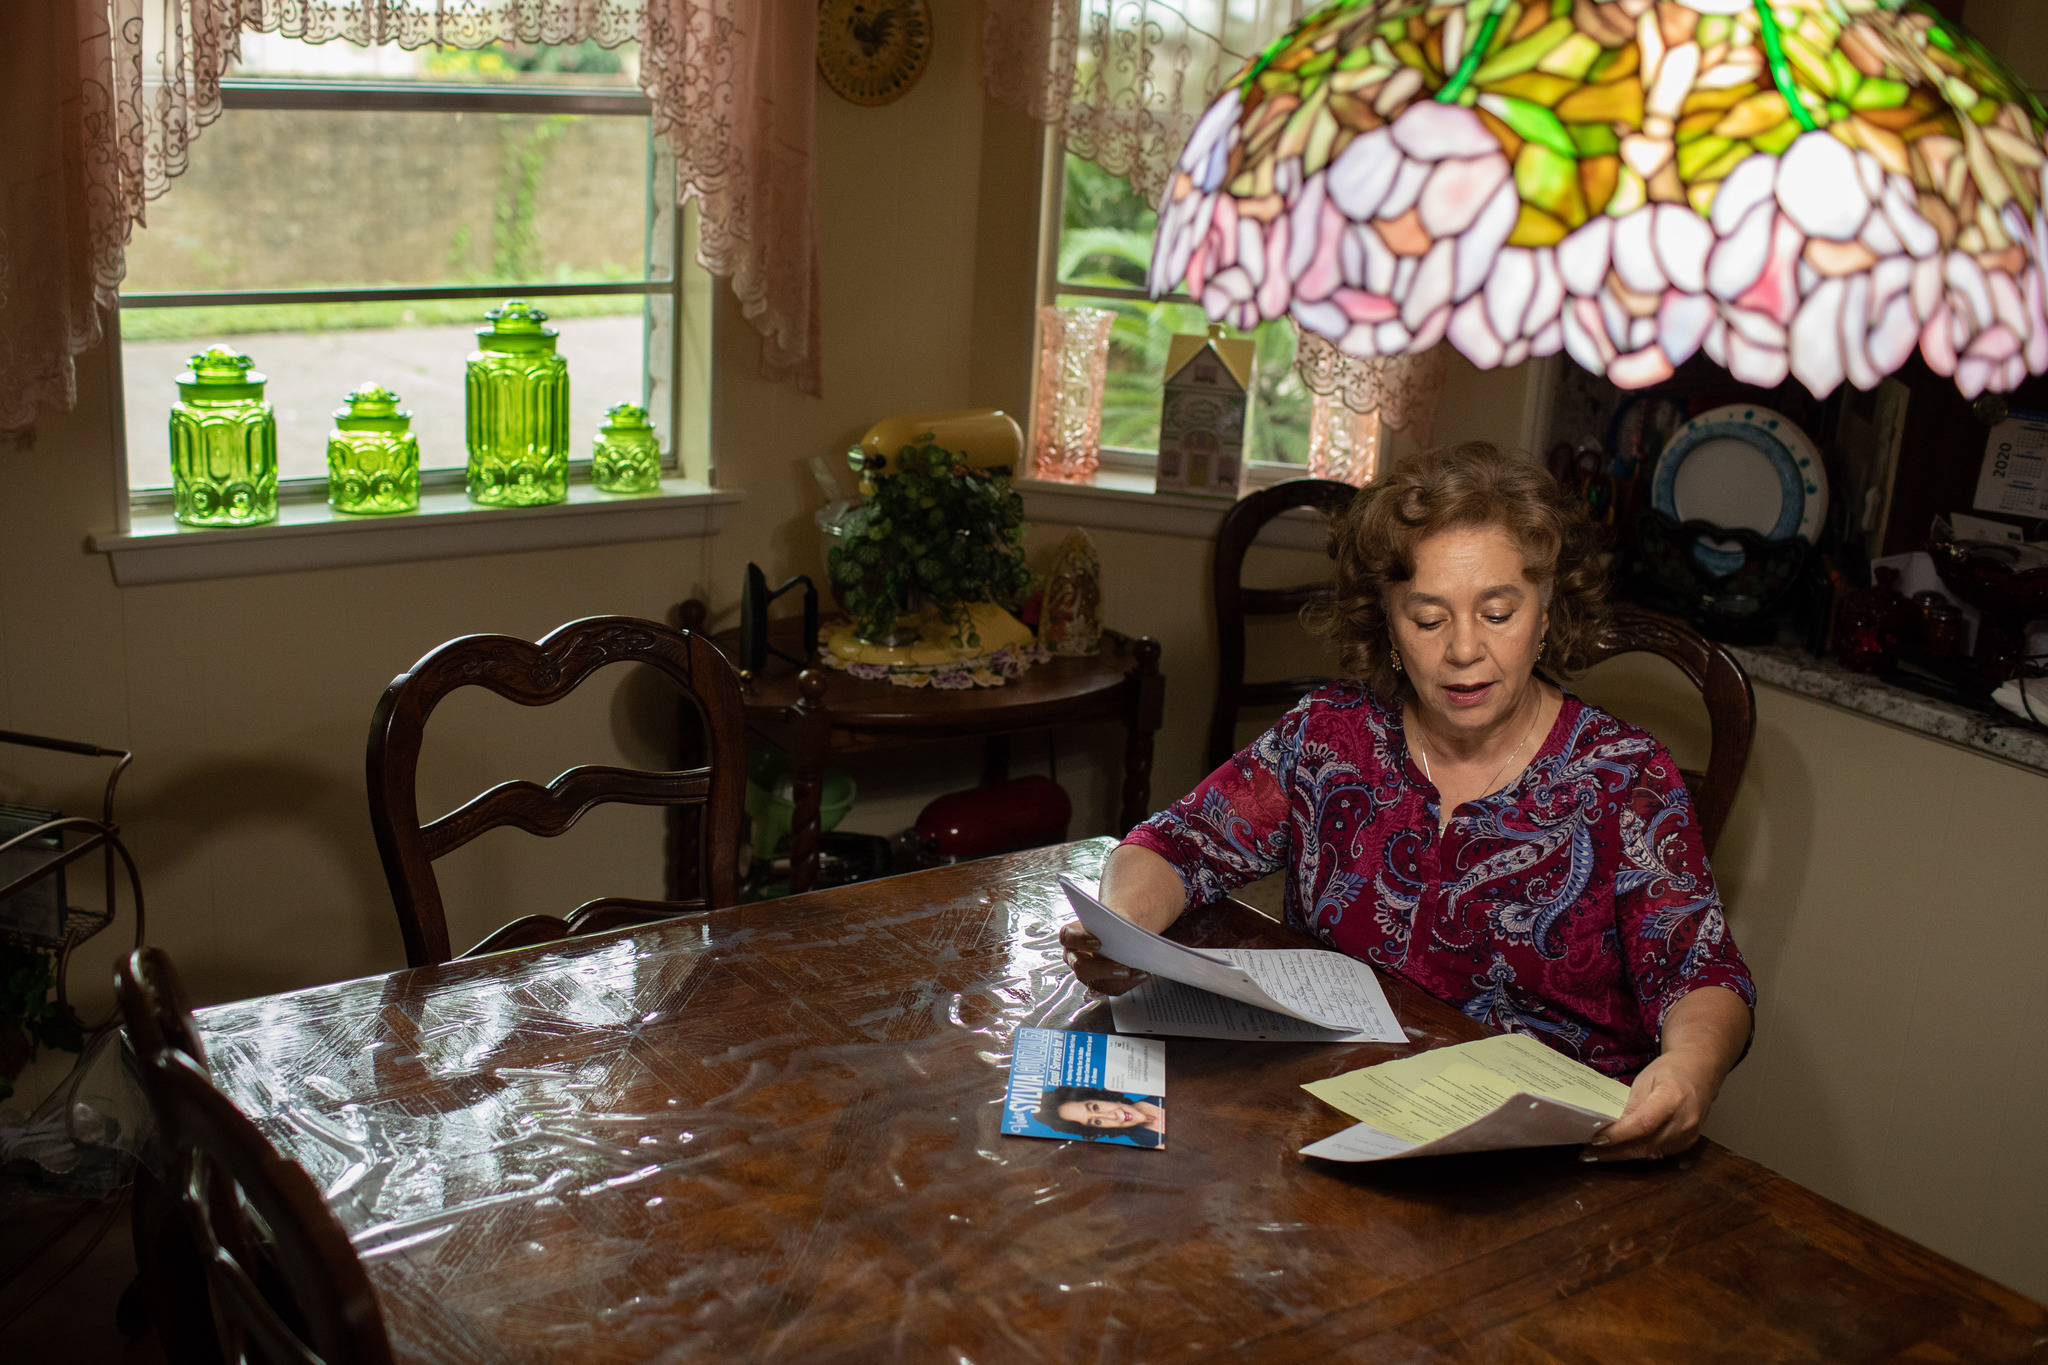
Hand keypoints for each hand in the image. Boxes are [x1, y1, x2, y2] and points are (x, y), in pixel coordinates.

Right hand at [1059, 921, 1151, 996]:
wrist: (1122, 930)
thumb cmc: (1114, 921)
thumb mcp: (1116, 914)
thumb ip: (1118, 919)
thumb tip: (1129, 926)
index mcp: (1073, 935)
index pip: (1068, 937)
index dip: (1079, 940)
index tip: (1097, 942)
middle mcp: (1075, 956)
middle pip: (1081, 967)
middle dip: (1103, 969)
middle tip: (1124, 968)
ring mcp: (1087, 972)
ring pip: (1097, 982)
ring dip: (1119, 980)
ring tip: (1138, 972)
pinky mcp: (1101, 982)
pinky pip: (1112, 988)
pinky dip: (1128, 983)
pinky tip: (1142, 974)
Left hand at [1581, 1051, 1718, 1161]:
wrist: (1701, 1071)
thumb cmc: (1670, 1071)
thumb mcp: (1645, 1080)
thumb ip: (1630, 1106)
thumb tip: (1608, 1127)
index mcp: (1672, 1099)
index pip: (1642, 1124)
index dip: (1618, 1135)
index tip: (1595, 1139)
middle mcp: (1684, 1121)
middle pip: (1645, 1144)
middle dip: (1614, 1152)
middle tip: (1588, 1154)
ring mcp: (1689, 1135)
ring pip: (1651, 1153)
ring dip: (1624, 1155)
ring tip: (1599, 1154)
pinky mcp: (1689, 1143)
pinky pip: (1660, 1153)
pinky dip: (1639, 1152)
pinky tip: (1621, 1150)